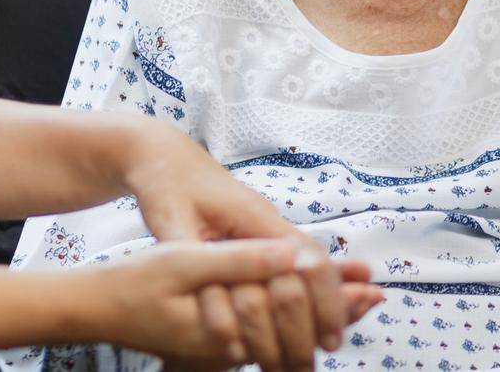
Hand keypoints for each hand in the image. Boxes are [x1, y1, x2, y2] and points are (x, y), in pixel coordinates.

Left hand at [119, 123, 381, 363]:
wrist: (164, 157)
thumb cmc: (166, 185)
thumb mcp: (172, 221)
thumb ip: (195, 255)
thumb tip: (212, 290)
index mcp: (254, 216)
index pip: (304, 256)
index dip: (321, 292)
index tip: (327, 327)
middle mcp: (268, 221)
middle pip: (315, 261)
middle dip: (330, 299)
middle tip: (335, 342)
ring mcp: (265, 227)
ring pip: (306, 263)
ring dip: (319, 297)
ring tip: (328, 335)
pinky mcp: (256, 235)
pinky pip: (289, 263)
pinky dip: (301, 288)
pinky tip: (307, 313)